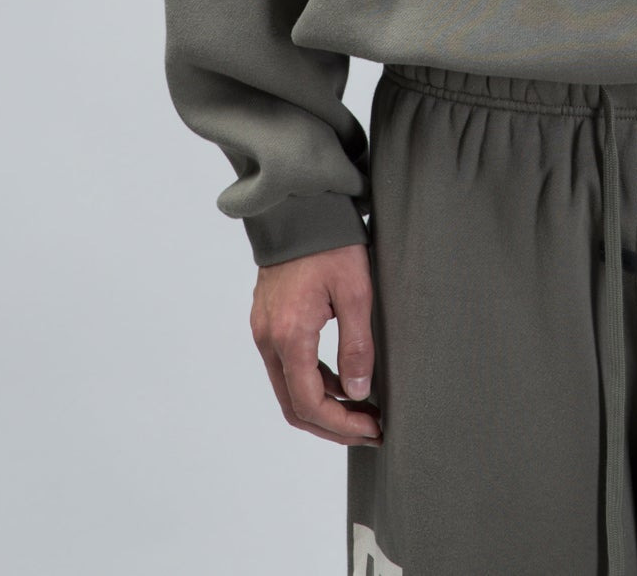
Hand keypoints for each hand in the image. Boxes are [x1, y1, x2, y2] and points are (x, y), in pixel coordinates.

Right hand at [250, 241, 382, 447]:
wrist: (301, 206)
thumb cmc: (331, 243)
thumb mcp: (355, 292)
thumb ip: (356, 346)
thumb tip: (357, 394)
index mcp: (290, 335)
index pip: (310, 404)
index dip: (341, 425)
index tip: (373, 429)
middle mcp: (269, 339)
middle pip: (294, 405)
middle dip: (332, 425)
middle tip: (370, 430)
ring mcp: (264, 331)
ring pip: (289, 389)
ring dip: (323, 406)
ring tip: (363, 410)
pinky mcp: (267, 321)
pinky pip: (286, 367)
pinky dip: (313, 382)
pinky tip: (343, 380)